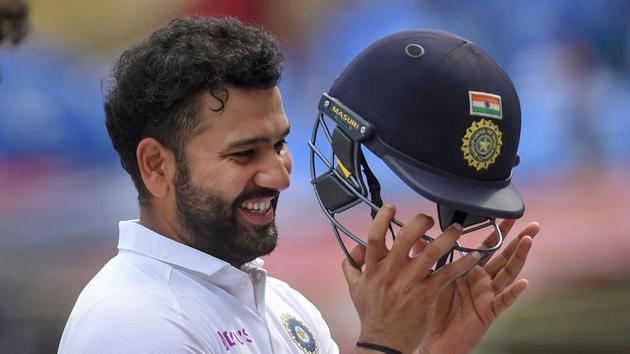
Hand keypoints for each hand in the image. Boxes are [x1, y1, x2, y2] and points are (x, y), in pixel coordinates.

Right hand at [342, 205, 482, 353]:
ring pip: (431, 252)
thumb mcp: (354, 287)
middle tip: (428, 219)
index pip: (375, 235)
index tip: (391, 208)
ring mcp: (411, 282)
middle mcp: (392, 271)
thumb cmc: (372, 314)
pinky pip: (448, 273)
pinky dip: (463, 263)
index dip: (383, 217)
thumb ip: (352, 264)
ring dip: (447, 237)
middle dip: (420, 222)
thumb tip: (356, 247)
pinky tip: (474, 255)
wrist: (383, 341)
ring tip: (456, 228)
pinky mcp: (427, 294)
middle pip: (406, 237)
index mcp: (374, 267)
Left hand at [419, 219, 540, 353]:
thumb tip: (418, 236)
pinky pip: (504, 300)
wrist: (433, 339)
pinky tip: (523, 282)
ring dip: (519, 257)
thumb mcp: (429, 278)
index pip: (487, 246)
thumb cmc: (433, 309)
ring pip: (507, 273)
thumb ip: (426, 257)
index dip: (498, 232)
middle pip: (504, 256)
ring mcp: (487, 295)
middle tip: (532, 224)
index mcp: (469, 270)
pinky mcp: (489, 311)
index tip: (507, 215)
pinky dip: (514, 292)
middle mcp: (482, 280)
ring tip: (528, 241)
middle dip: (518, 240)